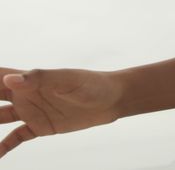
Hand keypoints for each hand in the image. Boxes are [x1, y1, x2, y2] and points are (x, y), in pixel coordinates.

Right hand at [0, 67, 121, 157]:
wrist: (112, 99)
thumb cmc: (90, 84)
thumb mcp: (66, 80)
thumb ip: (38, 79)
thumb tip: (9, 79)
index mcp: (26, 80)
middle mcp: (23, 94)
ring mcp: (30, 111)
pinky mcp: (40, 127)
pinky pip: (15, 138)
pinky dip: (2, 147)